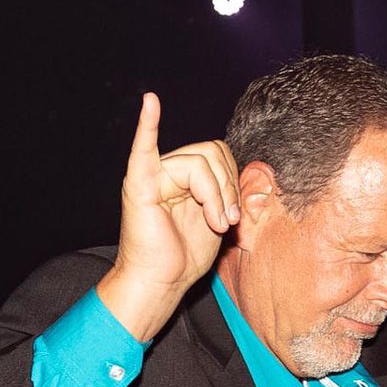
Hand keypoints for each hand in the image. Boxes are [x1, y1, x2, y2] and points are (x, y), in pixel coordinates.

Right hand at [95, 93, 239, 342]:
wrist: (161, 284)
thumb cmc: (184, 258)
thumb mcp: (217, 219)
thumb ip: (228, 193)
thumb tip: (247, 180)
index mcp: (184, 176)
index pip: (218, 155)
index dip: (232, 181)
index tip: (233, 217)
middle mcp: (166, 170)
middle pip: (211, 152)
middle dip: (227, 187)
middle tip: (225, 221)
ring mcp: (151, 174)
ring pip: (199, 161)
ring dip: (216, 195)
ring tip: (213, 224)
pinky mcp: (139, 185)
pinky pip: (143, 149)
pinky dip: (147, 124)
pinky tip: (150, 103)